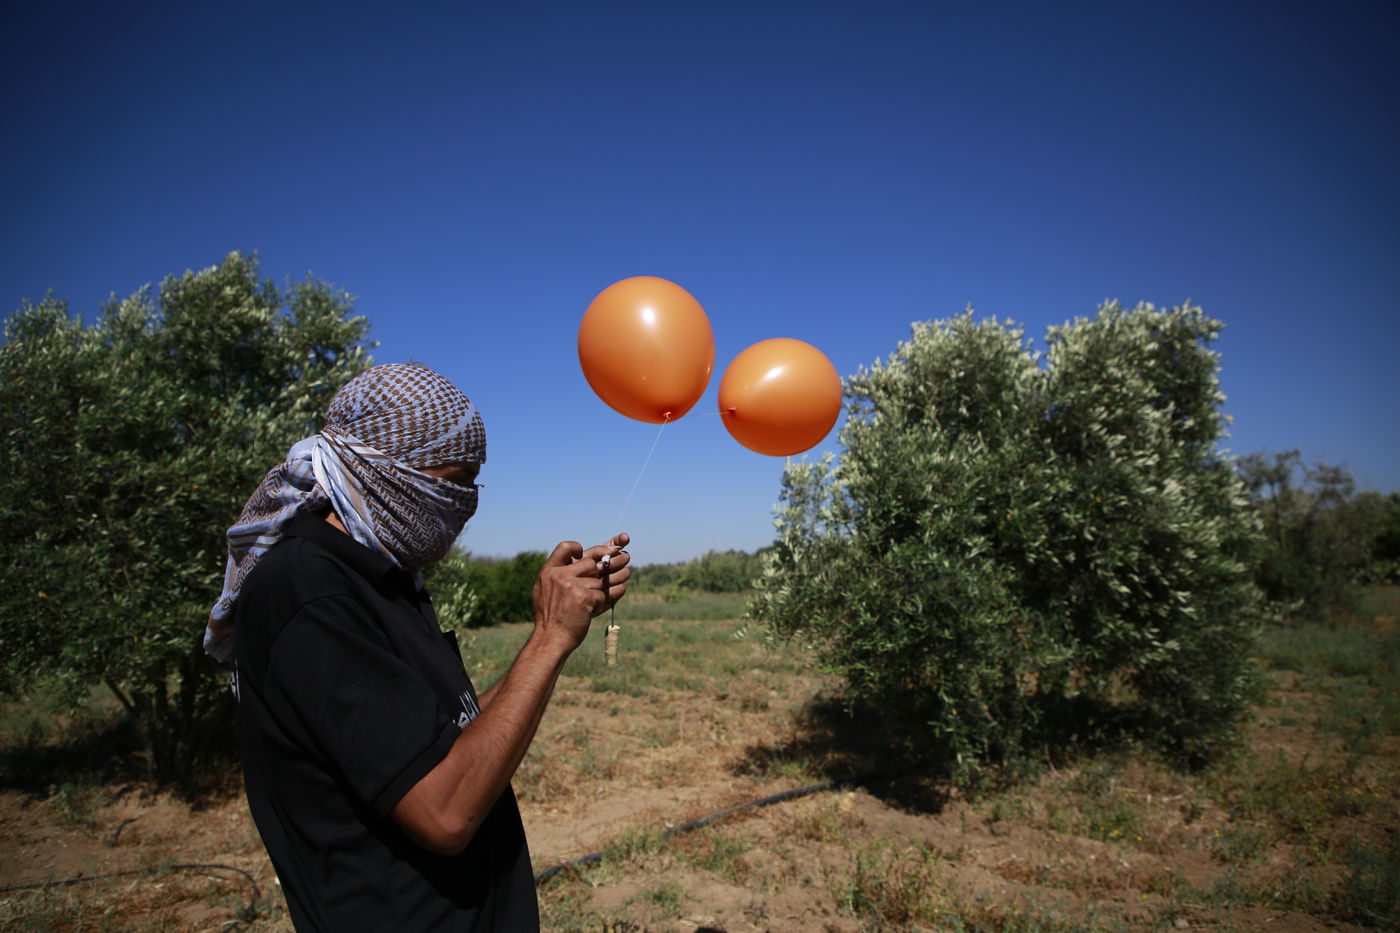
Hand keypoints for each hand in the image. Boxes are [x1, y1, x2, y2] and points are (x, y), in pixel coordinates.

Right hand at [531, 533, 630, 651]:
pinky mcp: (584, 596)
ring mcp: (571, 585)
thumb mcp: (544, 591)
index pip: (565, 546)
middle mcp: (559, 575)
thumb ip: (558, 576)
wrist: (551, 639)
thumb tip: (584, 563)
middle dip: (595, 576)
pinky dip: (600, 604)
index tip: (584, 555)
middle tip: (590, 589)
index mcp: (548, 571)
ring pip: (599, 581)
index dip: (577, 548)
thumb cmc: (550, 618)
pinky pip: (603, 594)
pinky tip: (590, 612)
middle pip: (590, 563)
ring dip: (597, 594)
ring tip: (585, 607)